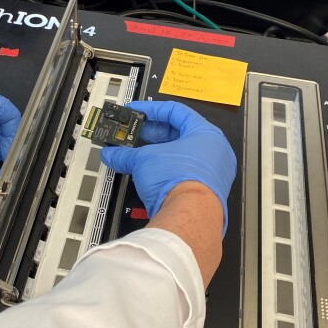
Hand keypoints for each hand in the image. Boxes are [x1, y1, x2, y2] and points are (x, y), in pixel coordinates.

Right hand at [100, 101, 235, 228]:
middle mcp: (214, 150)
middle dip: (152, 134)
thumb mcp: (144, 160)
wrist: (189, 217)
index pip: (175, 111)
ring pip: (182, 154)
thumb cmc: (180, 182)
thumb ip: (125, 154)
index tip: (138, 112)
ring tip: (139, 154)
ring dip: (158, 153)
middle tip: (134, 134)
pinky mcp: (208, 190)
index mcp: (206, 133)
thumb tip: (113, 153)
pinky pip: (185, 172)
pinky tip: (151, 172)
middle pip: (179, 134)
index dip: (152, 110)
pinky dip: (167, 169)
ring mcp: (213, 172)